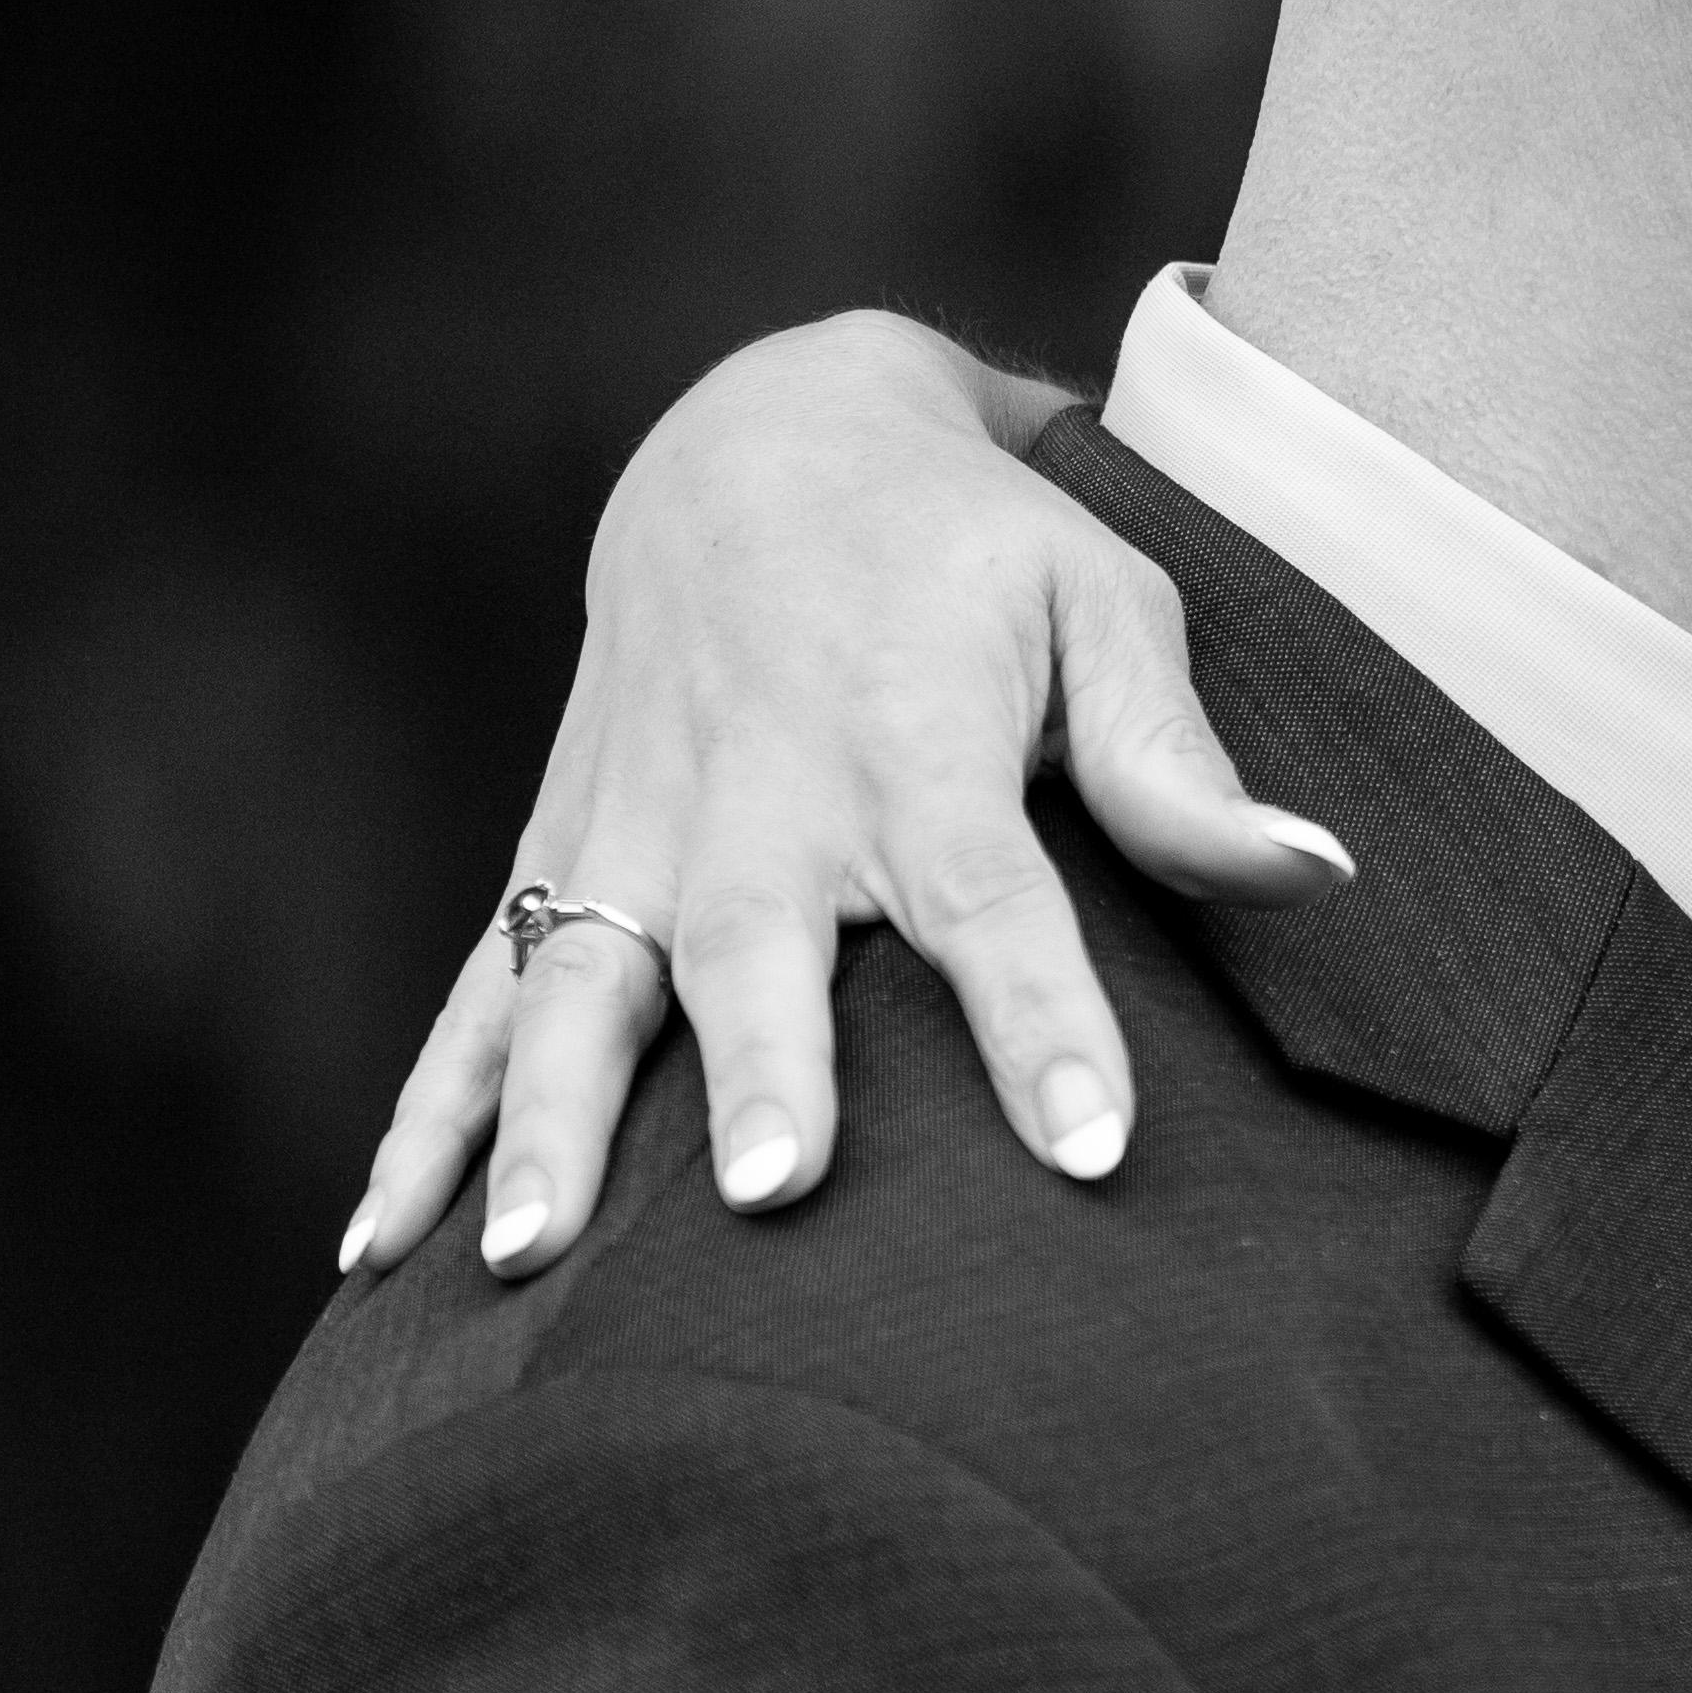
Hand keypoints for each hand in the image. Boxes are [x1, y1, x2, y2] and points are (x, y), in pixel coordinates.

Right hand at [342, 310, 1352, 1279]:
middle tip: (769, 1192)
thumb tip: (1316, 876)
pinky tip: (374, 1250)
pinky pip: (475, 997)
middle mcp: (760, 794)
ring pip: (577, 984)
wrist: (765, 436)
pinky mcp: (559, 856)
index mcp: (913, 743)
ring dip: (542, 1121)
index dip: (1043, 1023)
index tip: (1089, 1147)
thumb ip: (1184, 762)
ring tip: (520, 1256)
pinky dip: (420, 1118)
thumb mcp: (1107, 604)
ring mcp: (637, 830)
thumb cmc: (973, 548)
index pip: (993, 900)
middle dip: (759, 1069)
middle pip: (755, 948)